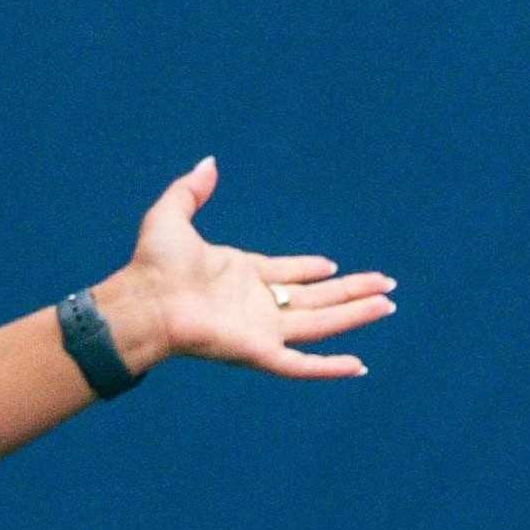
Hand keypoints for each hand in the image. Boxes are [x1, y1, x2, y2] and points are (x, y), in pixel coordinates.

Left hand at [93, 160, 389, 381]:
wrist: (142, 301)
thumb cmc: (150, 265)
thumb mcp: (171, 215)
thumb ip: (190, 190)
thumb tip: (208, 162)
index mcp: (242, 275)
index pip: (287, 274)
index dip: (310, 270)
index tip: (332, 265)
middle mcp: (257, 304)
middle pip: (317, 299)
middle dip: (352, 292)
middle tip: (386, 287)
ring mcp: (261, 329)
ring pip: (321, 324)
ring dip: (355, 316)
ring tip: (387, 305)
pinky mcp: (259, 350)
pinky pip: (301, 363)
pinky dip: (329, 367)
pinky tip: (359, 365)